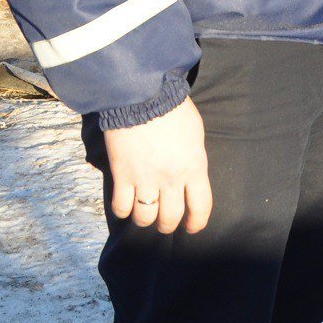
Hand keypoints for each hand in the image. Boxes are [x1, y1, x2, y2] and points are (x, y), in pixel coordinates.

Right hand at [102, 98, 210, 234]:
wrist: (142, 95)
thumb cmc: (173, 108)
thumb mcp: (195, 135)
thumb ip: (193, 159)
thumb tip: (189, 175)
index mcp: (194, 168)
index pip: (201, 207)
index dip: (197, 223)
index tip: (192, 227)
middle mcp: (171, 179)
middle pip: (170, 218)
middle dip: (168, 225)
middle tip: (165, 222)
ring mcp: (145, 179)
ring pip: (145, 218)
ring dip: (145, 220)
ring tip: (144, 215)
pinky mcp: (122, 175)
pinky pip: (121, 207)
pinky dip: (123, 210)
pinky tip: (125, 205)